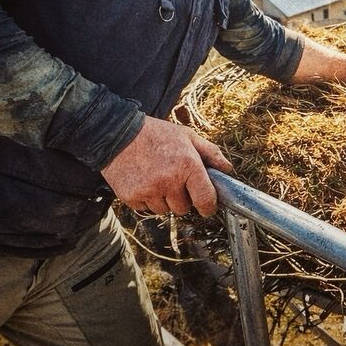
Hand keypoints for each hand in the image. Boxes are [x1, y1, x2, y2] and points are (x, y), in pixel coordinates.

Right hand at [101, 116, 231, 216]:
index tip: (207, 207)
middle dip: (182, 198)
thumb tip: (227, 169)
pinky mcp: (132, 197)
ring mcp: (149, 191)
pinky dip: (147, 199)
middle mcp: (169, 181)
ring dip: (164, 200)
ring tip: (156, 177)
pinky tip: (143, 181)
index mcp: (188, 165)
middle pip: (184, 208)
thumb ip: (210, 152)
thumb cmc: (157, 134)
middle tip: (174, 181)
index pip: (205, 200)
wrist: (118, 134)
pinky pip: (146, 209)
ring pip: (165, 210)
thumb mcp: (187, 136)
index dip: (208, 207)